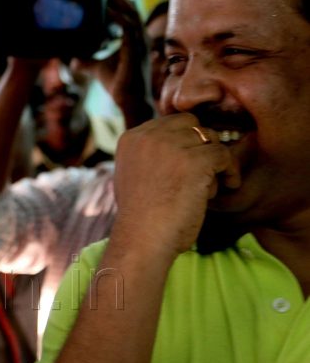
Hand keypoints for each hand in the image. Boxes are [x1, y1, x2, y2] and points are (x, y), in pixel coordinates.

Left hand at [74, 0, 154, 127]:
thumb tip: (73, 60)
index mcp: (132, 36)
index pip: (126, 9)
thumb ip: (87, 61)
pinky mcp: (135, 51)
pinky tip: (107, 9)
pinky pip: (128, 29)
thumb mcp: (98, 68)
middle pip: (129, 6)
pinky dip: (117, 17)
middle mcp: (138, 36)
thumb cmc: (118, 84)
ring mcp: (139, 43)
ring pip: (130, 13)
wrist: (129, 102)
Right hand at [112, 114, 239, 259]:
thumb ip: (151, 154)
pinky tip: (226, 188)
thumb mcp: (135, 174)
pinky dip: (230, 172)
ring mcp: (171, 146)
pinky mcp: (193, 161)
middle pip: (192, 124)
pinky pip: (224, 155)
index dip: (186, 142)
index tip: (191, 166)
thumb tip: (181, 144)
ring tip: (208, 187)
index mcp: (131, 137)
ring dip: (215, 162)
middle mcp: (148, 135)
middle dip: (201, 146)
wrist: (143, 239)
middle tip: (204, 173)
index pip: (171, 123)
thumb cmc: (142, 216)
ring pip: (211, 139)